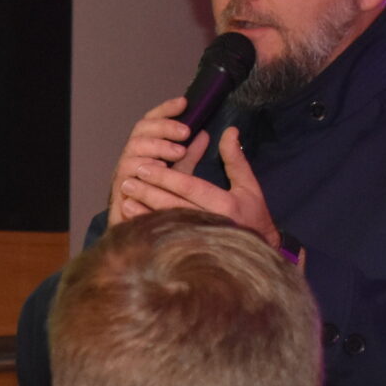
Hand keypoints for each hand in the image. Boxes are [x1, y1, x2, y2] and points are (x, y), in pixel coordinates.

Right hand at [106, 96, 193, 222]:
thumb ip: (190, 156)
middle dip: (163, 128)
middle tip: (185, 132)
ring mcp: (124, 175)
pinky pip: (127, 174)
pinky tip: (161, 169)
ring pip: (132, 149)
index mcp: (146, 152)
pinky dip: (142, 168)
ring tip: (178, 152)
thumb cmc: (164, 208)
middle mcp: (132, 159)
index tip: (184, 103)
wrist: (146, 242)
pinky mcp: (119, 193)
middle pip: (140, 131)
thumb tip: (205, 134)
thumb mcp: (181, 177)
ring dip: (156, 147)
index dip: (165, 110)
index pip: (151, 123)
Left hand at [112, 125, 277, 244]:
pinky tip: (133, 223)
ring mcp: (201, 239)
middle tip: (128, 181)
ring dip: (144, 212)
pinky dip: (151, 230)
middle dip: (149, 193)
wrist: (259, 253)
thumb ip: (236, 159)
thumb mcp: (249, 186)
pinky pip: (168, 239)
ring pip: (169, 223)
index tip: (145, 167)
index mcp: (225, 204)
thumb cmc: (253, 216)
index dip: (166, 177)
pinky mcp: (193, 250)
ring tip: (126, 200)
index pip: (190, 187)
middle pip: (174, 205)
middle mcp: (211, 223)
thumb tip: (228, 131)